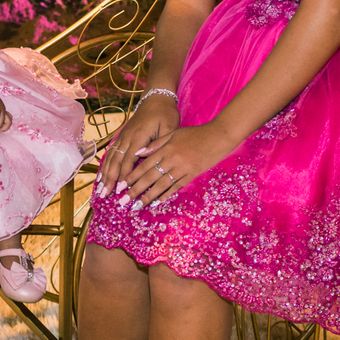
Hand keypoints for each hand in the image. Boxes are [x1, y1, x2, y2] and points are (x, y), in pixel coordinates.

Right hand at [95, 92, 179, 198]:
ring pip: (111, 157)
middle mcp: (127, 136)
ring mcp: (123, 135)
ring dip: (105, 173)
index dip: (123, 176)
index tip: (120, 190)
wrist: (157, 98)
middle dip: (110, 179)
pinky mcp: (122, 135)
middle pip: (116, 161)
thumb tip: (145, 158)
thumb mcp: (168, 128)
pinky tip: (102, 174)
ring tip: (101, 189)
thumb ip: (158, 144)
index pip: (128, 160)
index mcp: (139, 136)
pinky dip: (106, 164)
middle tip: (105, 195)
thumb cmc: (165, 114)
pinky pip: (112, 151)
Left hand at [119, 121, 237, 207]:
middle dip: (135, 190)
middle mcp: (172, 159)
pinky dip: (166, 195)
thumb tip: (137, 153)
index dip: (132, 176)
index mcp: (166, 148)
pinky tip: (157, 202)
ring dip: (148, 197)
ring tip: (137, 206)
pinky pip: (176, 187)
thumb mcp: (174, 134)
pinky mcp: (192, 175)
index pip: (145, 165)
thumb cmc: (195, 134)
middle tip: (123, 201)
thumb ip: (156, 144)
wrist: (218, 136)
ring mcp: (182, 168)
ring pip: (162, 185)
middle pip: (150, 177)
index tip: (121, 185)